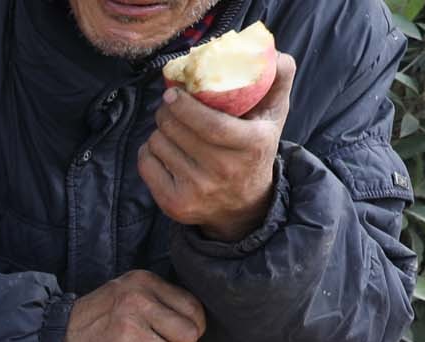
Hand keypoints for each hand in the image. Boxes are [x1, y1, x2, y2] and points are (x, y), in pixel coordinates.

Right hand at [61, 270, 207, 341]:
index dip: (193, 330)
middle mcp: (138, 300)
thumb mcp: (126, 292)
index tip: (177, 338)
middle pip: (188, 335)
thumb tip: (196, 326)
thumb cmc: (94, 319)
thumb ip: (159, 300)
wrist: (51, 336)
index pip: (194, 308)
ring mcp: (127, 327)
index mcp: (144, 281)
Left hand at [139, 51, 294, 242]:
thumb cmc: (255, 146)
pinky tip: (164, 148)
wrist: (243, 203)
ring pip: (158, 144)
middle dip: (166, 111)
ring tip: (172, 128)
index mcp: (252, 145)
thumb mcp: (274, 114)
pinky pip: (146, 164)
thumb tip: (275, 54)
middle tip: (169, 104)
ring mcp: (197, 192)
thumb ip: (278, 80)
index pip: (211, 125)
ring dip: (159, 130)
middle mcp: (224, 172)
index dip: (186, 107)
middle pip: (177, 131)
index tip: (172, 93)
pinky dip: (148, 150)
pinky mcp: (175, 205)